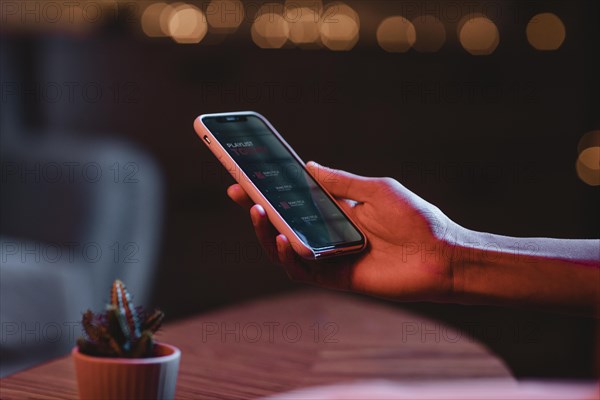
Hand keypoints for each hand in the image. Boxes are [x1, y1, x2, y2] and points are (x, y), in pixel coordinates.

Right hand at [227, 162, 461, 302]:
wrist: (440, 255)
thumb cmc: (415, 219)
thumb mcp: (375, 190)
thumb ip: (340, 182)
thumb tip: (308, 166)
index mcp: (337, 211)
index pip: (295, 200)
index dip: (269, 189)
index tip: (245, 176)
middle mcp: (328, 234)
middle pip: (283, 223)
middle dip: (257, 208)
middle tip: (238, 193)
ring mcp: (329, 257)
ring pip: (285, 248)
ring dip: (266, 232)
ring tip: (257, 212)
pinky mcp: (335, 279)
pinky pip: (301, 271)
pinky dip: (287, 256)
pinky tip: (281, 239)